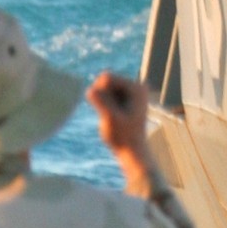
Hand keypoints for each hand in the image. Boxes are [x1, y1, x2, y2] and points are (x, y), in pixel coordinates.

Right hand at [87, 73, 152, 188]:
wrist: (132, 150)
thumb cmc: (123, 136)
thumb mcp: (110, 119)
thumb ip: (102, 103)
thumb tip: (90, 90)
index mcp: (136, 87)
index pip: (107, 77)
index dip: (100, 92)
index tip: (107, 110)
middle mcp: (136, 86)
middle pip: (105, 80)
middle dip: (102, 97)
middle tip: (111, 115)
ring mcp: (131, 91)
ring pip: (104, 87)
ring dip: (103, 102)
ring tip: (113, 117)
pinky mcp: (125, 97)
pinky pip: (106, 94)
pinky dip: (104, 105)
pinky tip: (114, 117)